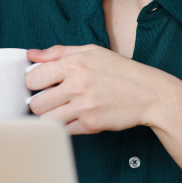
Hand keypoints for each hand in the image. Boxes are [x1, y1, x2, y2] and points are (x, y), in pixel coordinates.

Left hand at [25, 45, 181, 134]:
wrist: (150, 94)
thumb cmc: (121, 72)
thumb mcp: (92, 52)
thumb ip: (59, 52)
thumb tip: (31, 55)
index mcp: (75, 63)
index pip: (33, 77)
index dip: (32, 83)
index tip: (39, 85)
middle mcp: (77, 84)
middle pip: (35, 102)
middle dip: (37, 103)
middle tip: (48, 100)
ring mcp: (84, 106)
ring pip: (46, 119)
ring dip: (49, 116)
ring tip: (59, 110)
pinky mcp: (91, 124)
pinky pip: (63, 130)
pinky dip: (65, 126)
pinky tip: (74, 118)